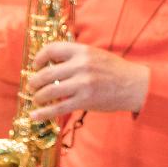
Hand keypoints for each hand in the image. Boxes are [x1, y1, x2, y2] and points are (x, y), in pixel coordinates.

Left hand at [26, 41, 148, 120]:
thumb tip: (51, 63)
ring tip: (36, 100)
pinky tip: (34, 116)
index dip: (38, 58)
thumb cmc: (115, 71)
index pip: (52, 49)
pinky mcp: (85, 100)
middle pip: (45, 73)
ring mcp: (82, 83)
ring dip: (37, 97)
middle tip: (32, 87)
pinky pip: (58, 108)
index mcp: (83, 51)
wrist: (135, 86)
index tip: (35, 66)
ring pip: (48, 91)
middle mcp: (81, 65)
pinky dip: (43, 113)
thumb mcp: (96, 55)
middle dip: (34, 82)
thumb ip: (76, 57)